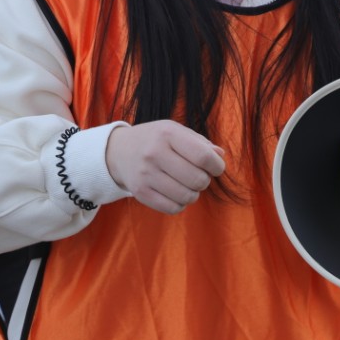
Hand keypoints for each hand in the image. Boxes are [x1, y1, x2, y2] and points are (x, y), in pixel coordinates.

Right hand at [104, 120, 225, 214]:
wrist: (119, 151)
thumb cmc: (156, 140)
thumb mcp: (175, 131)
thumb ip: (200, 142)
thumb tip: (220, 155)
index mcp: (167, 133)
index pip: (203, 156)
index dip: (216, 166)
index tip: (215, 167)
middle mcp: (154, 153)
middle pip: (197, 179)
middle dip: (204, 180)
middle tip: (198, 176)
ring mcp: (146, 174)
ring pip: (187, 196)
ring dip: (194, 193)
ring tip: (187, 184)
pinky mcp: (140, 192)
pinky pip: (173, 208)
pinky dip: (181, 203)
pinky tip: (176, 193)